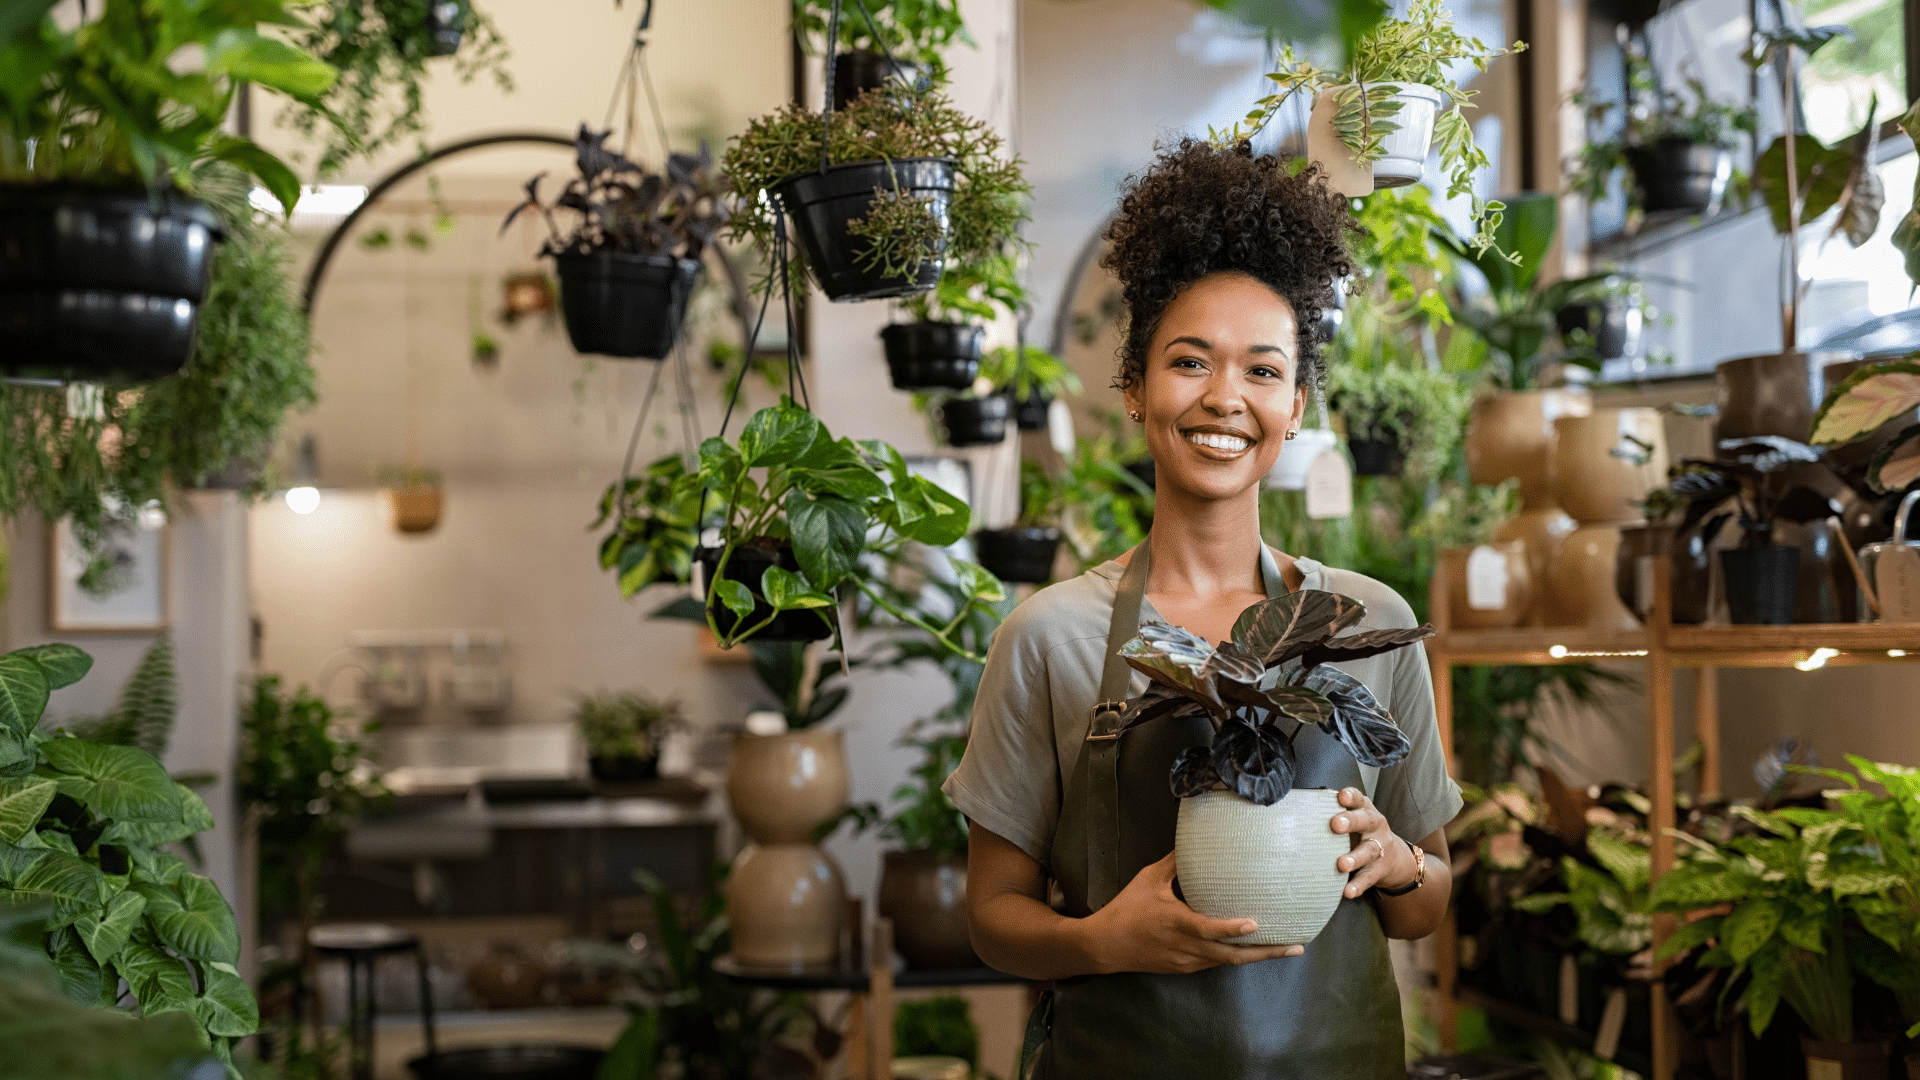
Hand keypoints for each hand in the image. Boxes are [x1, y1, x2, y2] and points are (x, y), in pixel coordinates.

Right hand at [1081, 852, 1305, 973]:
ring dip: (1257, 957)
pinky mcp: (1185, 968)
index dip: (1232, 929)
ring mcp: (1187, 961)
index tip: (1255, 924)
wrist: (1105, 946)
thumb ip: (1175, 864)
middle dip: (1266, 953)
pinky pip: (1216, 963)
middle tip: (1295, 946)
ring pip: (1228, 962)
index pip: (1209, 929)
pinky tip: (1252, 949)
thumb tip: (1196, 844)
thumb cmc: (1126, 909)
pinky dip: (1236, 956)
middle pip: (1232, 956)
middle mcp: (1186, 947)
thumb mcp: (1148, 880)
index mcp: (1176, 923)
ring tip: (1286, 948)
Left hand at [1330, 787, 1414, 897]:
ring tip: (1342, 864)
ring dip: (1355, 857)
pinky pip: (1368, 877)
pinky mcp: (1380, 869)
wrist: (1394, 858)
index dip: (1351, 796)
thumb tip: (1297, 810)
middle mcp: (1375, 826)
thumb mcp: (1353, 819)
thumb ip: (1333, 813)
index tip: (1342, 796)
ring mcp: (1380, 848)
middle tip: (1335, 824)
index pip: (1359, 799)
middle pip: (1366, 821)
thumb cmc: (1361, 833)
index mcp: (1365, 810)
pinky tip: (1348, 891)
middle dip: (1351, 821)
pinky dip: (1358, 885)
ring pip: (1368, 851)